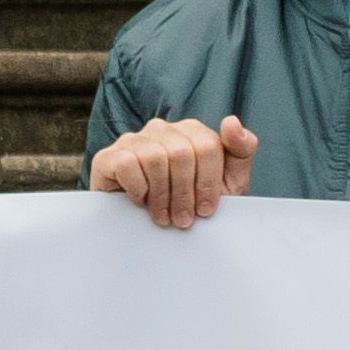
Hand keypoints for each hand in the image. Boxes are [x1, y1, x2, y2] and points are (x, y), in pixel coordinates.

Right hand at [93, 113, 255, 227]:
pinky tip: (141, 201)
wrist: (154, 229)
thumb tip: (231, 121)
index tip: (206, 210)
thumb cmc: (194, 204)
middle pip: (182, 153)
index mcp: (191, 132)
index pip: (207, 146)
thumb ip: (240, 151)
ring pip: (155, 158)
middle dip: (186, 193)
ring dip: (162, 196)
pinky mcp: (109, 156)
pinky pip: (126, 164)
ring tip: (164, 216)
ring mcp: (134, 140)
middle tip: (183, 219)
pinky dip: (138, 189)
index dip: (208, 184)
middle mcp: (162, 129)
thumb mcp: (229, 182)